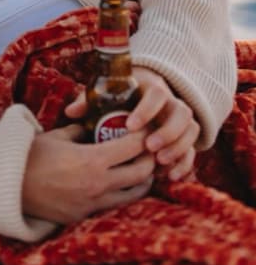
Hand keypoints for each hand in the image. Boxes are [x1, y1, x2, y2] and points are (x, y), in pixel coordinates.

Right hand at [21, 123, 154, 224]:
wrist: (8, 185)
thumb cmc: (30, 155)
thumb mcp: (56, 135)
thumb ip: (79, 130)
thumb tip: (91, 126)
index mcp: (92, 160)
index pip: (133, 148)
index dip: (143, 137)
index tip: (145, 130)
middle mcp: (98, 184)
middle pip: (142, 173)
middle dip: (150, 160)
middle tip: (149, 150)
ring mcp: (92, 204)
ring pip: (133, 195)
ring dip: (141, 181)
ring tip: (140, 170)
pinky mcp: (83, 216)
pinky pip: (112, 206)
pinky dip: (121, 194)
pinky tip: (118, 185)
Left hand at [64, 69, 198, 181]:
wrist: (143, 94)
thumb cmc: (119, 95)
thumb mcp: (106, 93)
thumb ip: (89, 101)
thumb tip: (70, 112)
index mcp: (151, 87)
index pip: (156, 94)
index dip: (146, 110)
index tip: (130, 126)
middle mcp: (171, 102)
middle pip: (181, 113)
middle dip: (168, 132)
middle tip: (150, 147)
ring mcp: (182, 120)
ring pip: (191, 131)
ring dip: (178, 147)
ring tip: (160, 162)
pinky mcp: (186, 137)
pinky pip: (193, 150)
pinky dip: (185, 163)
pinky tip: (170, 176)